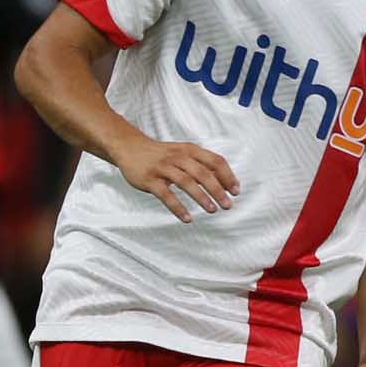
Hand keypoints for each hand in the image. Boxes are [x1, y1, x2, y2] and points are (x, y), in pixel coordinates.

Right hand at [115, 133, 238, 221]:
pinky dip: (178, 207)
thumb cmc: (161, 154)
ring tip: (212, 210)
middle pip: (203, 173)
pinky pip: (166, 195)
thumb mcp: (183, 153)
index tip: (235, 191)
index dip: (227, 176)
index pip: (215, 161)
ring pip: (186, 182)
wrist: (130, 148)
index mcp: (190, 150)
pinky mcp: (150, 179)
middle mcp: (178, 157)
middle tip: (227, 205)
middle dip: (217, 190)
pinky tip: (187, 218)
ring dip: (201, 197)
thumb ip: (201, 164)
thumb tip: (224, 182)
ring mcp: (163, 168)